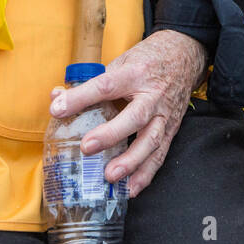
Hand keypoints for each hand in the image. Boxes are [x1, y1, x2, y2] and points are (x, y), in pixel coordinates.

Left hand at [49, 29, 205, 196]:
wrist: (186, 55)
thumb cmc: (148, 59)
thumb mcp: (121, 61)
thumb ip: (90, 83)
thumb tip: (57, 99)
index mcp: (135, 73)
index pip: (106, 85)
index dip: (80, 98)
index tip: (58, 109)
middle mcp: (153, 95)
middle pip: (134, 117)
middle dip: (110, 134)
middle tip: (86, 147)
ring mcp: (164, 114)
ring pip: (151, 140)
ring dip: (131, 161)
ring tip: (110, 176)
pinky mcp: (172, 128)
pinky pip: (161, 154)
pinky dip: (146, 173)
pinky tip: (131, 188)